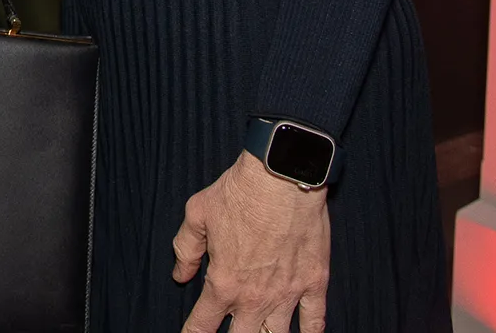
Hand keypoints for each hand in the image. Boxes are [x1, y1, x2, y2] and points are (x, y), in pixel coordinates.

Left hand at [172, 151, 328, 332]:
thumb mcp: (197, 214)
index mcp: (224, 283)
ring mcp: (287, 293)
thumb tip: (180, 274)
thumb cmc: (238, 192)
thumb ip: (186, 249)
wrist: (281, 177)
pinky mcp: (314, 283)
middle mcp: (255, 297)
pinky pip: (315, 322)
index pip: (203, 324)